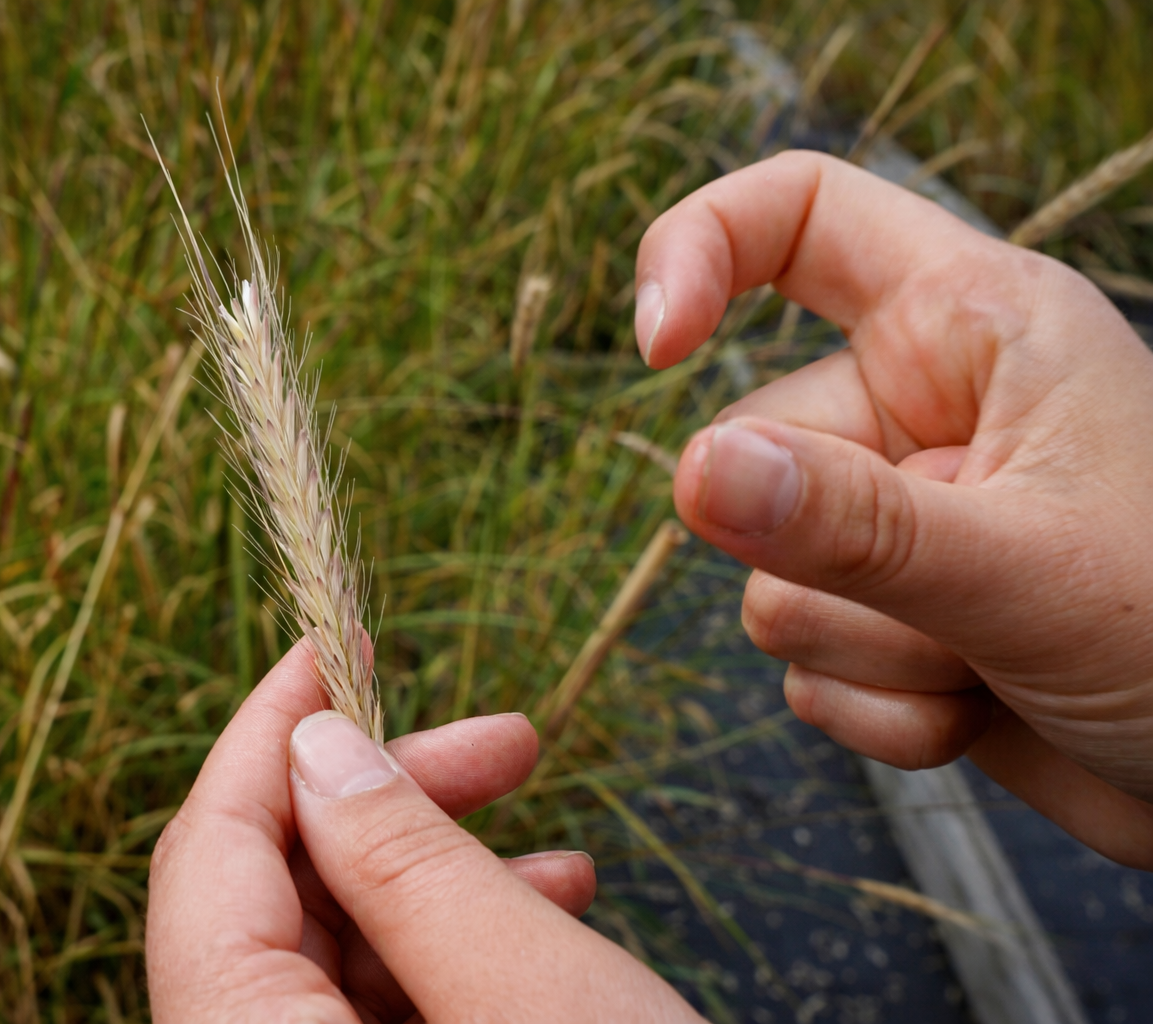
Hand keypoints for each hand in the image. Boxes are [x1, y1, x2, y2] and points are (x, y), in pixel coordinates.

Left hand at [147, 642, 704, 1022]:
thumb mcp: (525, 996)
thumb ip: (402, 862)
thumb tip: (316, 746)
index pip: (205, 859)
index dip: (268, 734)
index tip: (337, 645)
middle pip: (271, 900)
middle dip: (387, 802)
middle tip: (505, 737)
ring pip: (336, 956)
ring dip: (439, 875)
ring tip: (553, 841)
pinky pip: (385, 1015)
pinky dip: (459, 950)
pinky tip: (549, 910)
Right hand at [634, 150, 1152, 867]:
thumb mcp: (1030, 571)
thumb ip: (855, 524)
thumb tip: (694, 472)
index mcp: (973, 329)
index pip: (798, 216)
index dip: (700, 247)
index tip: (657, 350)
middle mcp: (924, 411)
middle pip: (752, 448)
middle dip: (831, 560)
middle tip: (965, 608)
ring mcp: (901, 521)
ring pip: (768, 577)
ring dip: (871, 651)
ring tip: (994, 666)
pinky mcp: (892, 621)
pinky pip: (802, 663)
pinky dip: (878, 710)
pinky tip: (975, 714)